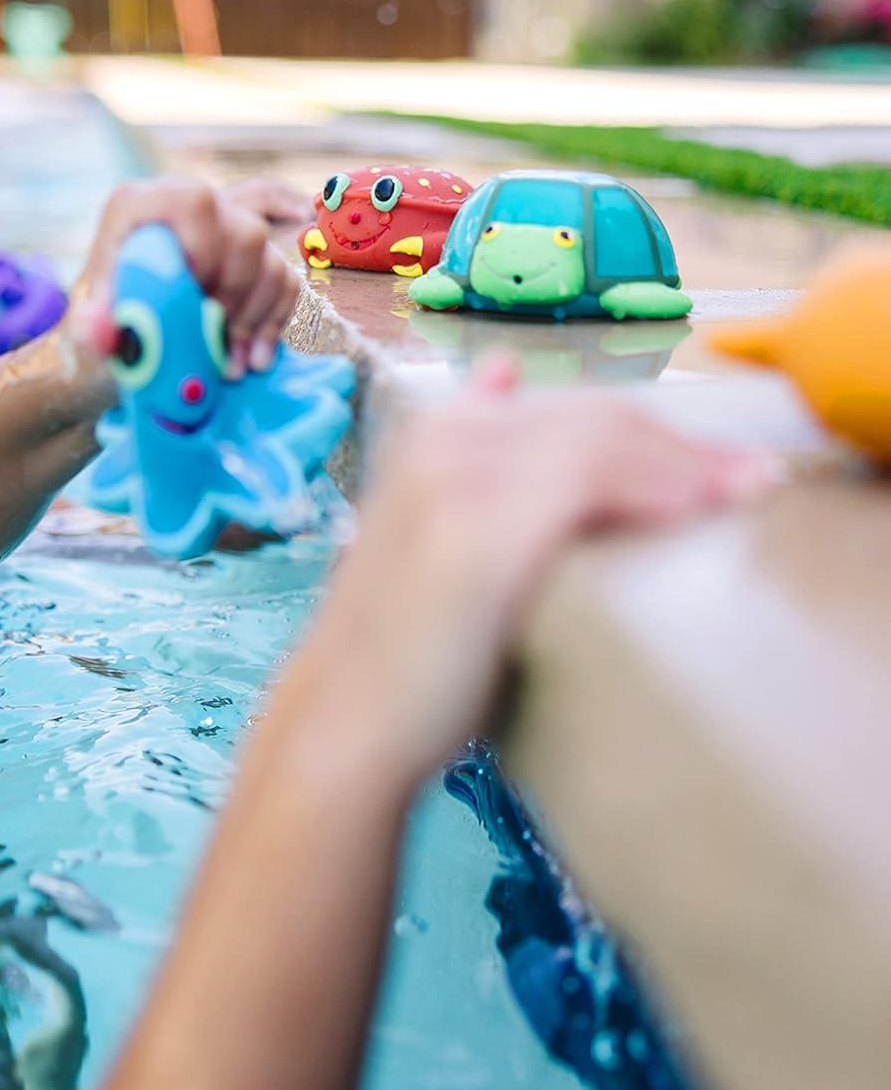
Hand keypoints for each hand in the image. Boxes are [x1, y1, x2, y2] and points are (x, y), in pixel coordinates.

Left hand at [69, 178, 300, 377]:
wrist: (114, 351)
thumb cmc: (96, 333)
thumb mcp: (85, 332)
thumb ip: (90, 328)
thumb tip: (96, 330)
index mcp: (140, 208)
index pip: (191, 202)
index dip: (204, 247)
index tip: (194, 296)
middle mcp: (188, 209)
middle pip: (244, 233)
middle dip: (235, 297)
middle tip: (213, 341)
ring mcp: (224, 231)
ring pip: (270, 260)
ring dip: (255, 320)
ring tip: (229, 367)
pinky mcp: (249, 261)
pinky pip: (285, 283)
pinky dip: (273, 324)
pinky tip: (254, 358)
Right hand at [308, 356, 779, 777]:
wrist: (346, 716)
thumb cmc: (400, 643)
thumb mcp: (428, 529)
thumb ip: (468, 462)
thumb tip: (501, 372)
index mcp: (433, 433)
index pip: (568, 406)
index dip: (648, 429)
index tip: (709, 468)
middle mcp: (442, 440)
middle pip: (592, 415)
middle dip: (678, 443)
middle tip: (743, 481)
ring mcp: (456, 478)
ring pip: (599, 438)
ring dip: (682, 462)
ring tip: (737, 493)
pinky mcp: (479, 530)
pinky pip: (588, 481)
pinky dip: (650, 487)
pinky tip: (691, 510)